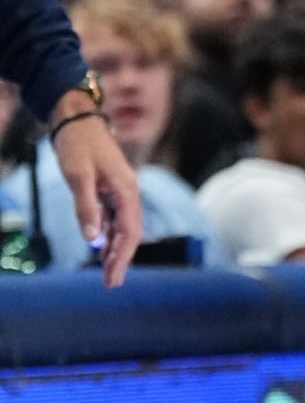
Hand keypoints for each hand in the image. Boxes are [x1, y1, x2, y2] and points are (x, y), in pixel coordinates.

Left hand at [51, 110, 141, 285]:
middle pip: (130, 233)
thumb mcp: (78, 176)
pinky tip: (100, 246)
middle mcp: (127, 192)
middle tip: (110, 284)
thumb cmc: (77, 144)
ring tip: (106, 272)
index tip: (113, 278)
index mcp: (126, 190)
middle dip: (121, 259)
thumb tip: (92, 239)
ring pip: (122, 226)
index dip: (122, 258)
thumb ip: (86, 207)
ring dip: (114, 249)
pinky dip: (107, 234)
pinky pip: (113, 217)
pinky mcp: (109, 188)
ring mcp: (119, 190)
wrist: (75, 118)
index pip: (129, 232)